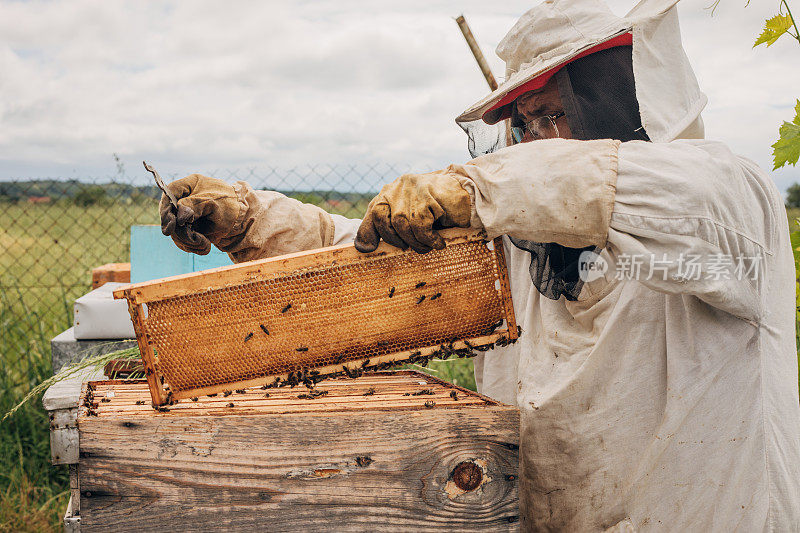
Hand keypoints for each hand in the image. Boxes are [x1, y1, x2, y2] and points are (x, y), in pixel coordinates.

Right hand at [159, 174, 239, 254]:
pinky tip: (205, 247)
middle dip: (179, 230)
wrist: (243, 219)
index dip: (167, 208)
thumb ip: (193, 206)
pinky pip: (183, 240)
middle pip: (169, 214)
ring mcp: (185, 215)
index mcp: (190, 185)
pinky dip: (193, 246)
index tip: (172, 223)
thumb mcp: (212, 202)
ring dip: (188, 241)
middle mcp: (184, 199)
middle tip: (190, 237)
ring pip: (175, 230)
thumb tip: (179, 218)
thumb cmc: (229, 204)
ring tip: (204, 244)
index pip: (170, 192)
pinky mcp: (189, 229)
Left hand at [354, 171, 471, 253]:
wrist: (471, 195)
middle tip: (407, 247)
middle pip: (382, 217)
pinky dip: (429, 239)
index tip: (367, 249)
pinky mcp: (426, 195)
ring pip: (402, 223)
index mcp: (391, 192)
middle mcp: (398, 187)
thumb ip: (390, 227)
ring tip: (428, 245)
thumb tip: (363, 248)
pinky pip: (420, 225)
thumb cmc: (441, 211)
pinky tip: (439, 242)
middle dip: (393, 239)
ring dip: (416, 241)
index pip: (372, 211)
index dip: (367, 231)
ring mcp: (411, 189)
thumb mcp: (413, 219)